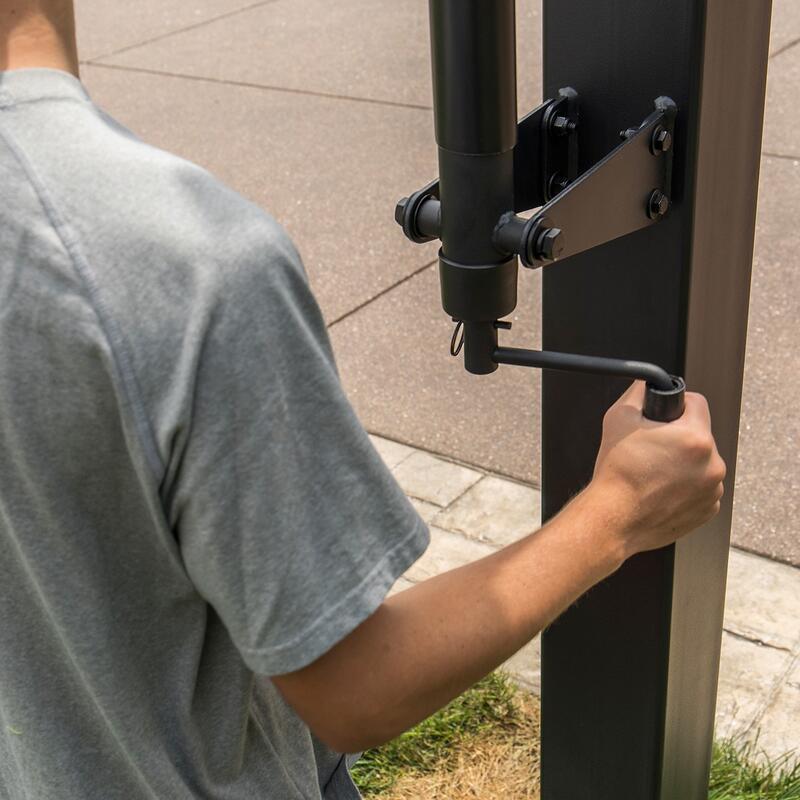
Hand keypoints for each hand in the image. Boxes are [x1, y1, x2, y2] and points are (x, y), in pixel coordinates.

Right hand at [587, 380, 725, 559]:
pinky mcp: (708, 509)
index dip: (676, 406)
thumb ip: (639, 392)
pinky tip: (662, 489)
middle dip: (679, 437)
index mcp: (696, 439)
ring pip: (702, 462)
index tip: (664, 417)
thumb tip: (648, 385)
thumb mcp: (618, 418)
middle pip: (699, 435)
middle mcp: (713, 464)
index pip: (697, 403)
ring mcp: (713, 490)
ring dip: (684, 463)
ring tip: (655, 472)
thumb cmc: (616, 474)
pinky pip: (702, 487)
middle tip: (652, 448)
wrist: (613, 518)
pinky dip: (686, 486)